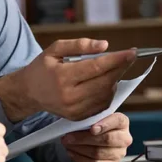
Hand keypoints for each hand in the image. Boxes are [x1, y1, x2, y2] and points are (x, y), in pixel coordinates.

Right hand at [0, 39, 135, 121]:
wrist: (29, 92)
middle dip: (120, 68)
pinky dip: (108, 92)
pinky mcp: (78, 117)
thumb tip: (105, 45)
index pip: (96, 67)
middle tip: (128, 57)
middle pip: (105, 82)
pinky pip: (102, 104)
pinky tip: (103, 82)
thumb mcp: (55, 49)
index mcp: (62, 76)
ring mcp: (74, 109)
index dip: (117, 60)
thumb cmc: (43, 67)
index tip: (132, 52)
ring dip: (114, 80)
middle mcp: (69, 96)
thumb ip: (79, 45)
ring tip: (111, 68)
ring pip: (106, 94)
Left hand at [61, 113, 132, 161]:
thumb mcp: (94, 116)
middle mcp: (124, 138)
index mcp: (122, 122)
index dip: (104, 125)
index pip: (117, 121)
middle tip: (68, 136)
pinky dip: (80, 157)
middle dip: (84, 138)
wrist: (98, 135)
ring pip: (98, 153)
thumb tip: (76, 119)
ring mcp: (119, 153)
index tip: (92, 128)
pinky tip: (71, 151)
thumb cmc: (94, 123)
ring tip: (67, 143)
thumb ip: (90, 116)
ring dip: (79, 148)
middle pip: (106, 139)